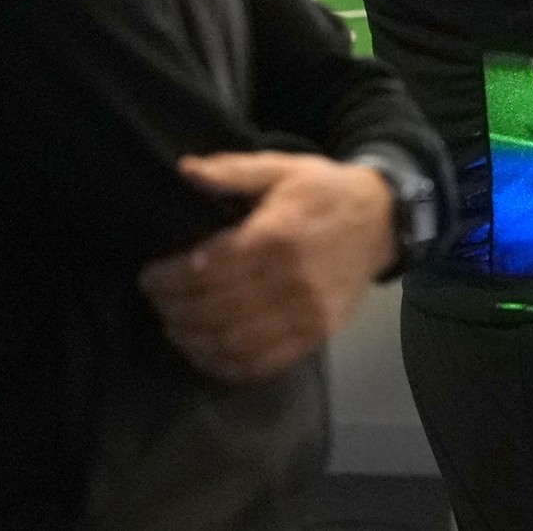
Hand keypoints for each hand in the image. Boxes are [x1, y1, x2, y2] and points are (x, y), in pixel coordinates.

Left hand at [138, 151, 394, 384]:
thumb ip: (232, 171)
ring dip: (193, 340)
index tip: (149, 276)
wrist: (383, 220)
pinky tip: (207, 352)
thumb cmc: (324, 191)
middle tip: (157, 302)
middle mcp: (289, 280)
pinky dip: (226, 365)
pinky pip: (263, 363)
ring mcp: (305, 313)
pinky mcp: (316, 334)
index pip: (204, 269)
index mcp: (275, 235)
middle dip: (174, 309)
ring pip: (233, 341)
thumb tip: (185, 169)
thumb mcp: (281, 168)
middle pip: (213, 308)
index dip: (168, 279)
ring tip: (175, 327)